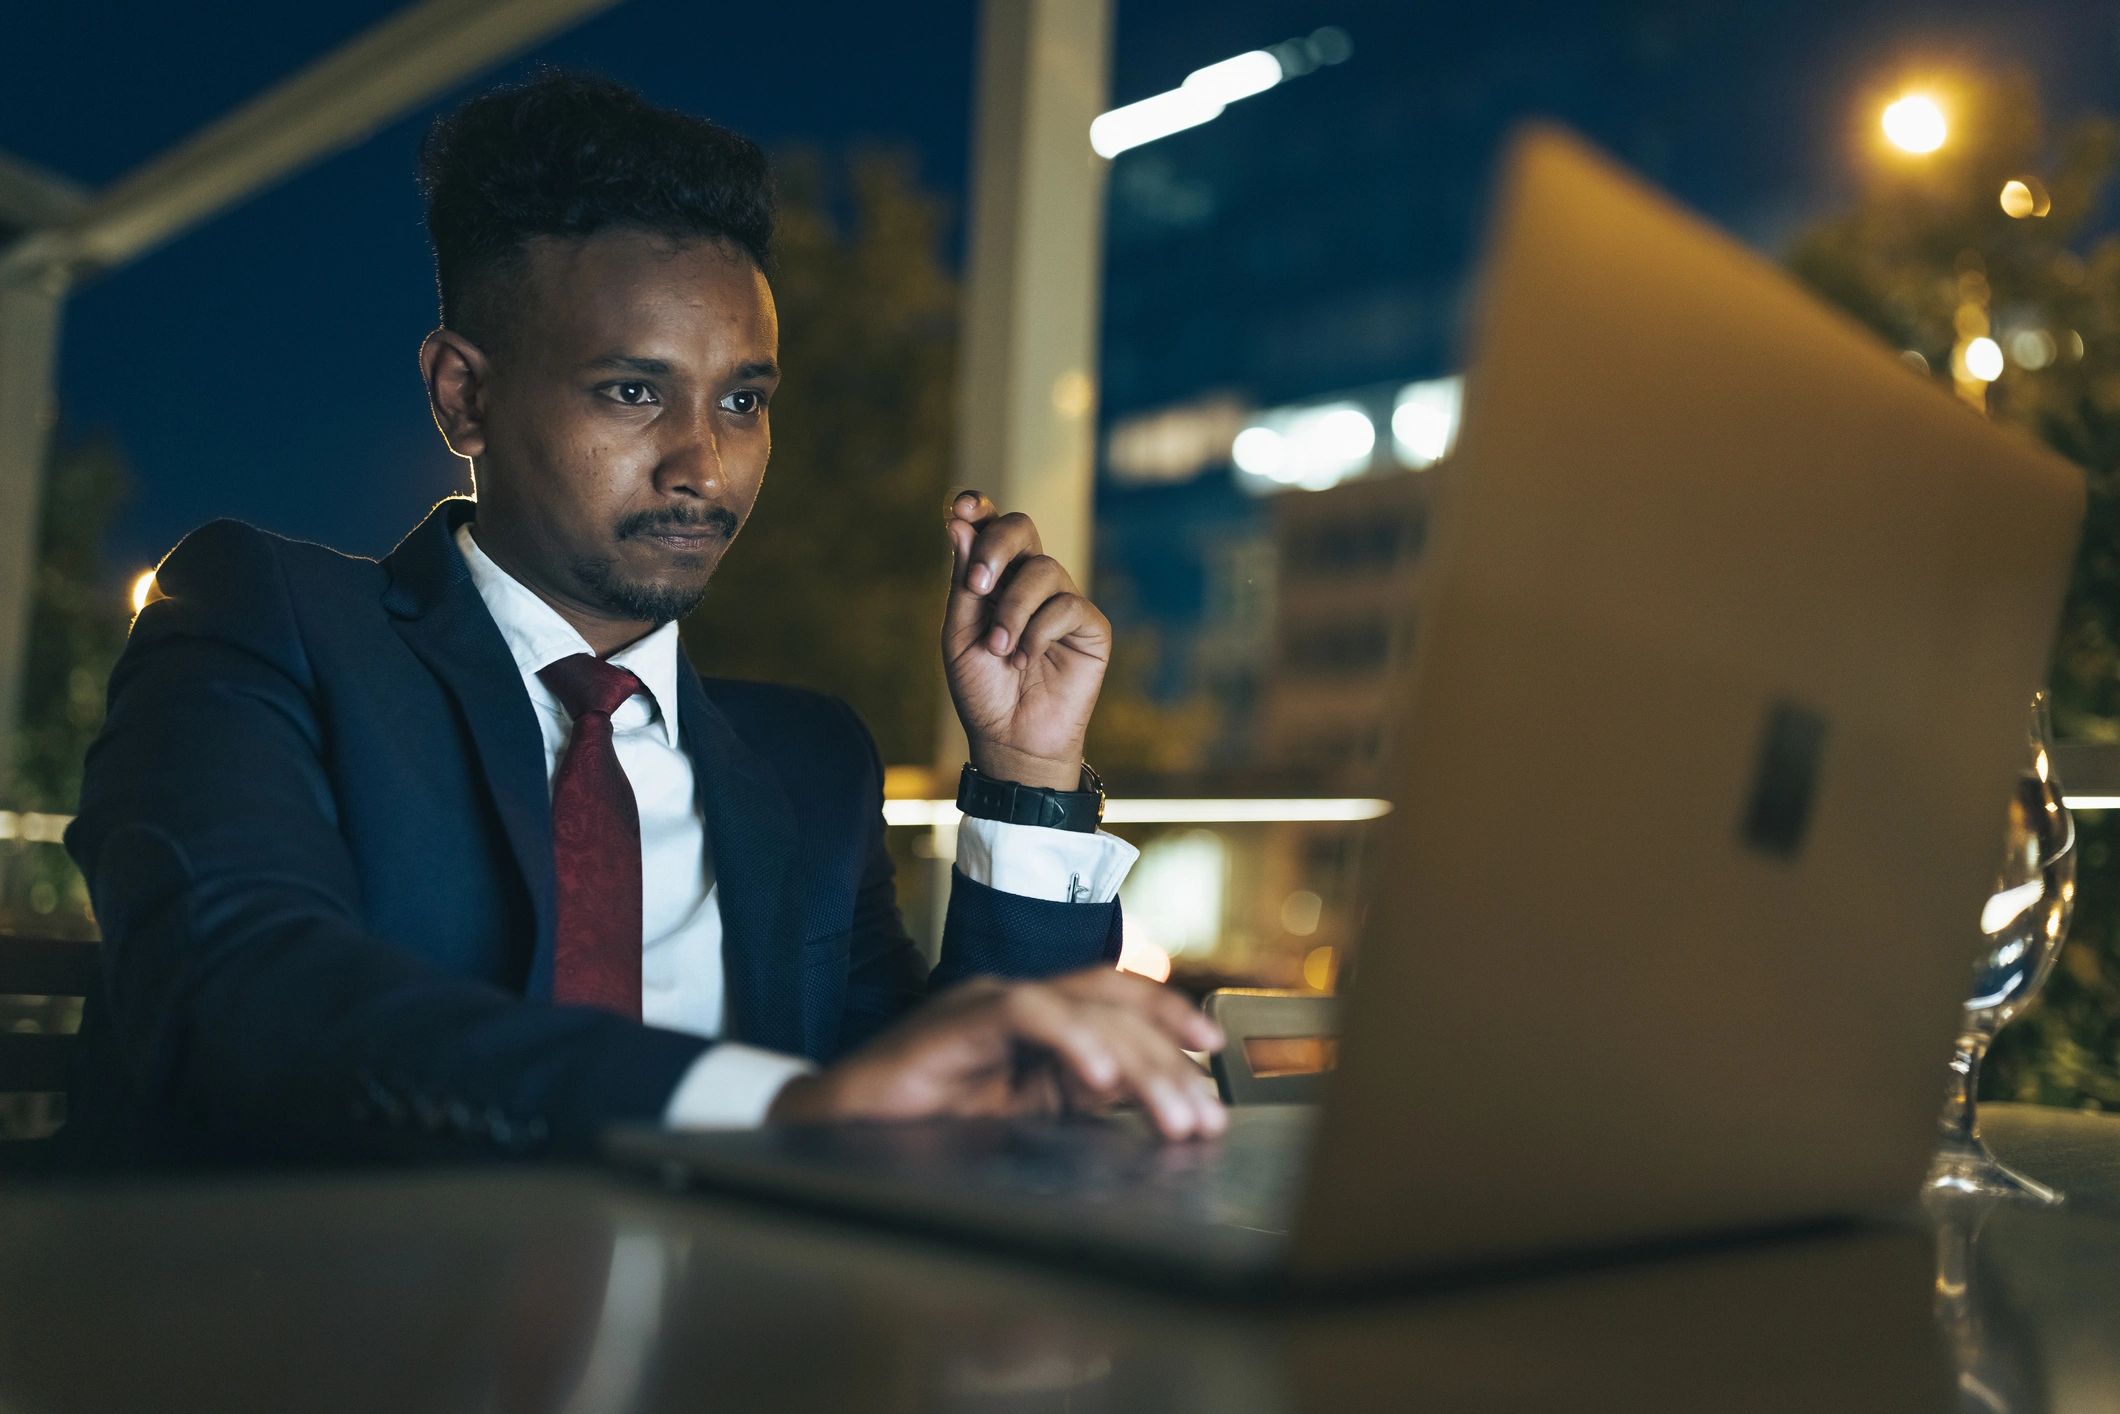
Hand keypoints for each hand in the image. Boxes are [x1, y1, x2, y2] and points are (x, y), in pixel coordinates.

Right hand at [767, 967, 1227, 1139]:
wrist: (833, 1136)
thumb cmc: (921, 1130)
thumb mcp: (1021, 1123)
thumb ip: (1077, 1107)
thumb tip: (1154, 1117)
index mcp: (1035, 1022)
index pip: (1116, 999)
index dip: (1168, 1017)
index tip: (1212, 1055)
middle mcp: (1017, 1001)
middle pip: (1113, 1005)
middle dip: (1168, 1060)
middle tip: (1203, 1117)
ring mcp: (986, 1004)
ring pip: (1084, 1007)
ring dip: (1139, 1062)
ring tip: (1171, 1116)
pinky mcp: (955, 1021)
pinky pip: (1027, 1013)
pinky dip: (1073, 1041)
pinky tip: (1100, 1082)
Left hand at [943, 491, 1111, 790]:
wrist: (1010, 738)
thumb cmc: (982, 689)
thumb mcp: (959, 634)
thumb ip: (962, 580)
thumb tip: (960, 521)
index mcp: (995, 578)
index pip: (991, 526)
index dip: (980, 508)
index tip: (963, 507)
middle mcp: (1030, 582)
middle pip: (1022, 528)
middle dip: (996, 549)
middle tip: (977, 587)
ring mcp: (1062, 601)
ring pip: (1043, 570)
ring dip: (1012, 611)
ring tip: (1000, 650)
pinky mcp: (1089, 626)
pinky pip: (1066, 606)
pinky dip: (1037, 632)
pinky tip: (1026, 660)